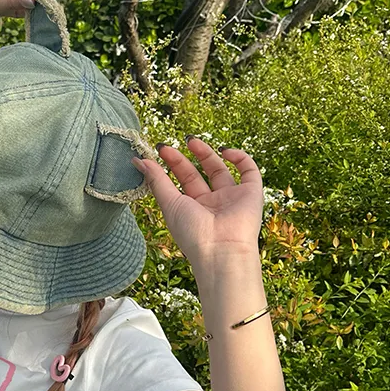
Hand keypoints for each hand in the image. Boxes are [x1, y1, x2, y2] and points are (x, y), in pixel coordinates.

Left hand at [132, 138, 264, 266]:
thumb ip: (156, 180)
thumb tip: (138, 160)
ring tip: (191, 141)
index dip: (171, 164)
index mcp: (192, 209)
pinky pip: (249, 171)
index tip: (159, 149)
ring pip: (220, 170)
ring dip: (207, 154)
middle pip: (197, 175)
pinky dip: (240, 158)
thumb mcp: (170, 203)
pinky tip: (224, 151)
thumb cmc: (193, 233)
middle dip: (184, 159)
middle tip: (171, 145)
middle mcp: (211, 203)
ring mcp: (231, 198)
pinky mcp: (251, 194)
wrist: (221, 250)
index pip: (181, 181)